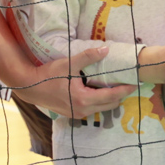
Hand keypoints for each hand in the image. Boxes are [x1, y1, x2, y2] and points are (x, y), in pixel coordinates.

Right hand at [10, 47, 134, 118]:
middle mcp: (83, 110)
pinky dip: (99, 102)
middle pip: (110, 105)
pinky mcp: (73, 114)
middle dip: (120, 95)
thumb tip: (106, 49)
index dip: (124, 89)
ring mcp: (78, 114)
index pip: (111, 96)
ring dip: (110, 99)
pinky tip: (99, 91)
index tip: (135, 84)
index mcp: (84, 99)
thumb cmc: (49, 75)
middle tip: (127, 85)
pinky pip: (92, 109)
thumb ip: (88, 57)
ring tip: (115, 87)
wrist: (30, 87)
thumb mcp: (69, 63)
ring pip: (101, 108)